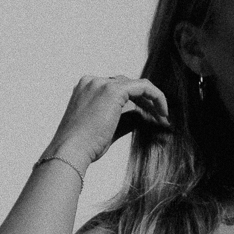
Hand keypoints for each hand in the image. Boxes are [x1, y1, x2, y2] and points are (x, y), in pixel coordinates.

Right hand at [46, 75, 172, 171]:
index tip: (149, 116)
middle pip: (128, 85)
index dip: (136, 102)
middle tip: (159, 118)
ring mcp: (102, 84)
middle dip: (146, 102)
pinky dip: (156, 97)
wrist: (70, 151)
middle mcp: (92, 82)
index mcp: (86, 89)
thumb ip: (124, 118)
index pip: (117, 89)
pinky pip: (143, 87)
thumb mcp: (105, 128)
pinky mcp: (113, 90)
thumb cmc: (83, 146)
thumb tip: (143, 116)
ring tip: (163, 118)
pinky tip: (163, 112)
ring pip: (136, 86)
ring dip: (152, 101)